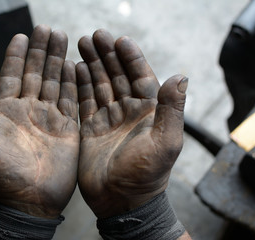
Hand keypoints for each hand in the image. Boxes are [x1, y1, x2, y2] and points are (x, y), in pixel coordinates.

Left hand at [0, 25, 78, 218]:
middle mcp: (28, 110)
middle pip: (35, 73)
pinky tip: (75, 66)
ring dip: (58, 61)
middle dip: (41, 51)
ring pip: (54, 82)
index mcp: (6, 110)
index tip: (21, 36)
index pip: (11, 75)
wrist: (29, 201)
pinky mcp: (66, 128)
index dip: (16, 56)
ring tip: (62, 37)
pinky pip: (70, 100)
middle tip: (47, 28)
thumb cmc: (2, 176)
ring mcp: (48, 118)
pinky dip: (73, 83)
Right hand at [77, 29, 186, 217]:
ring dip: (92, 65)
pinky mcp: (90, 128)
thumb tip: (181, 77)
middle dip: (107, 55)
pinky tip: (73, 69)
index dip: (131, 57)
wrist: (121, 201)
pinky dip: (79, 85)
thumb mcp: (165, 143)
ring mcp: (107, 119)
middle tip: (95, 36)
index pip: (140, 76)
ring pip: (99, 85)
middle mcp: (128, 111)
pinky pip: (84, 101)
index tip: (120, 39)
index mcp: (148, 112)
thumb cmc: (146, 175)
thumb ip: (172, 110)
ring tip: (82, 45)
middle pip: (117, 76)